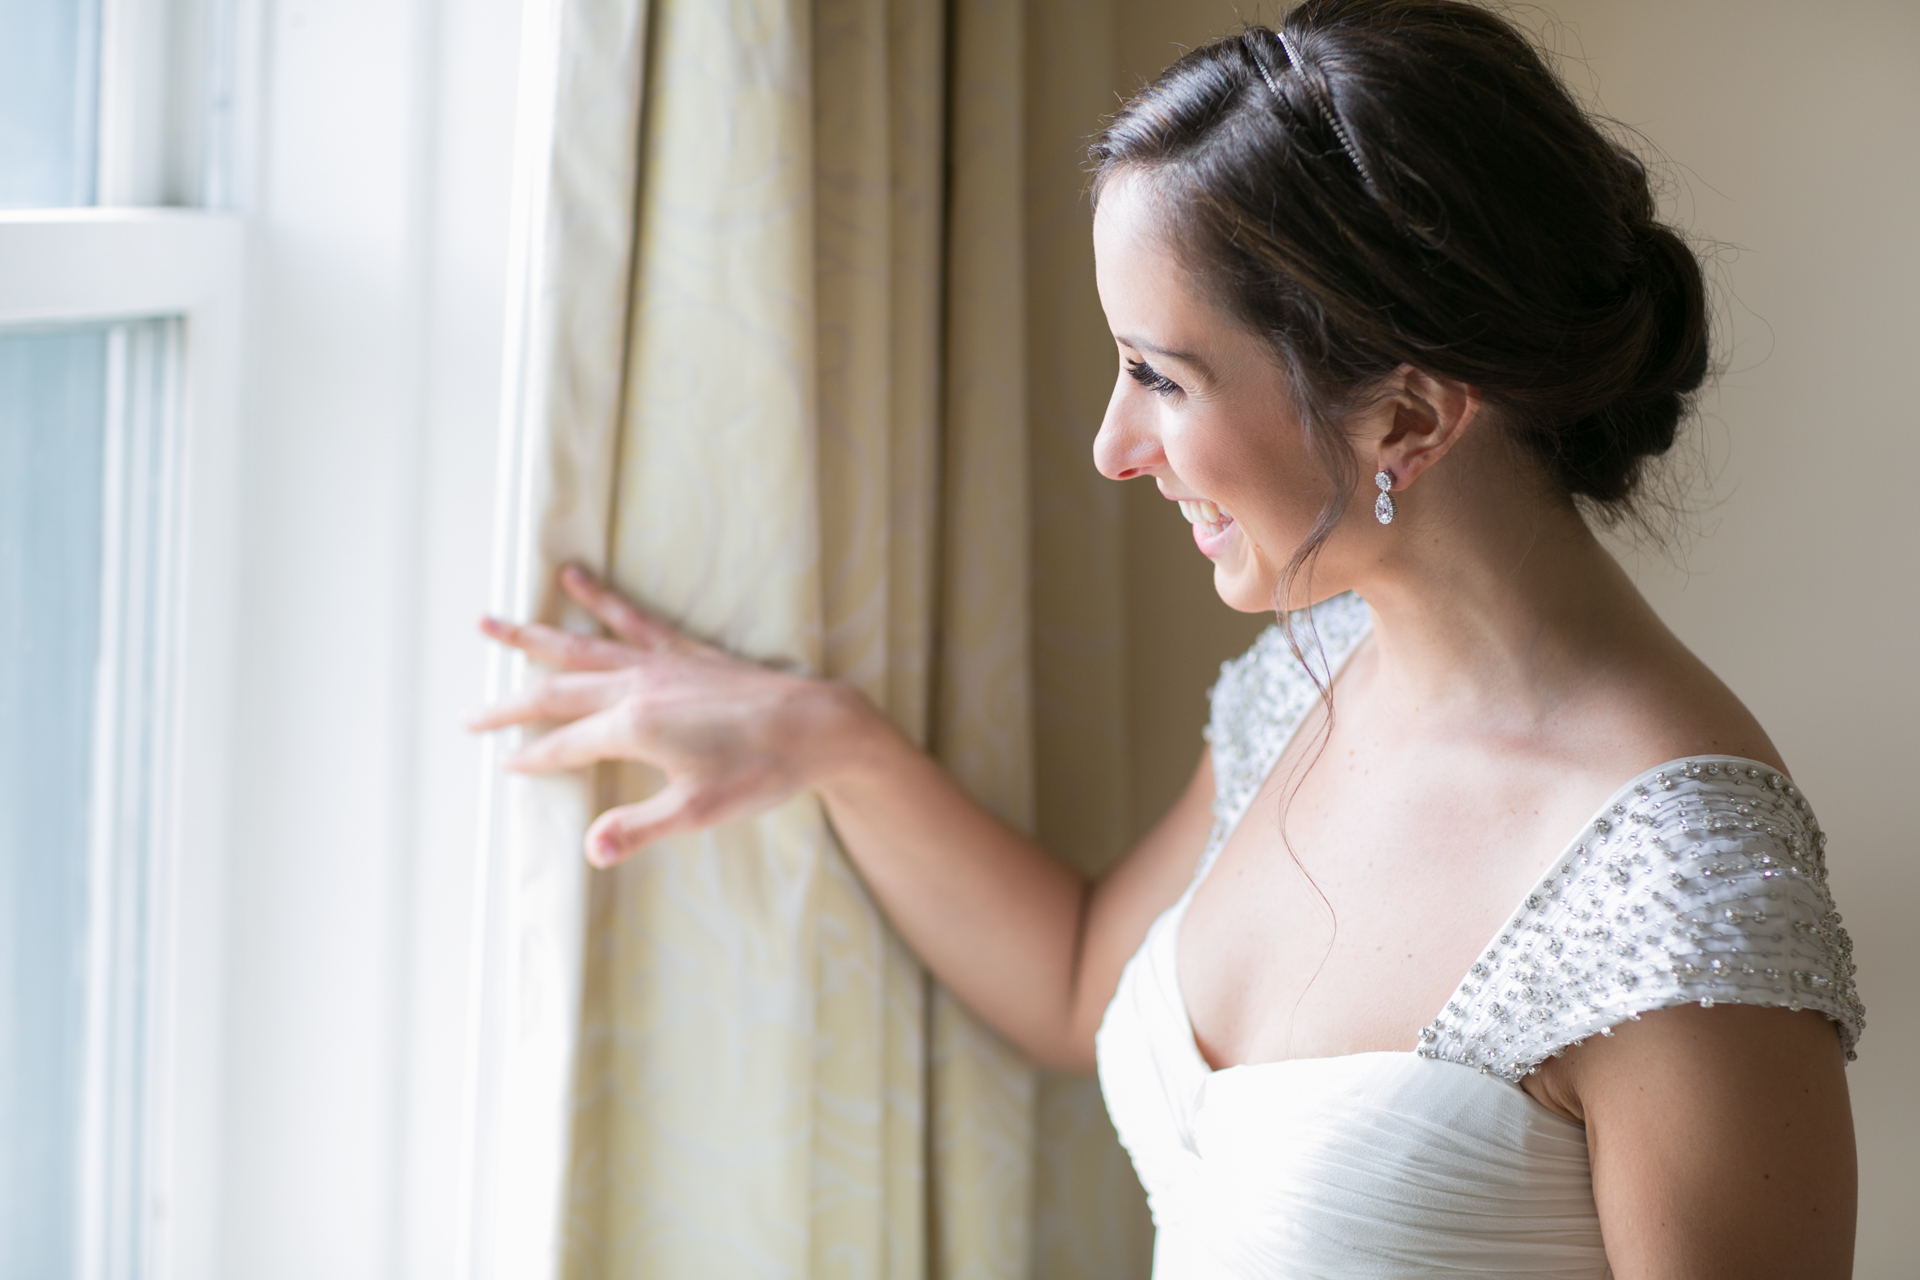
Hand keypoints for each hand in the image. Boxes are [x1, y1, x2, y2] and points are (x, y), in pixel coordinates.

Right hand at [469, 565, 878, 865]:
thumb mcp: (699, 810)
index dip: (531, 759)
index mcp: (633, 727)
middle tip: (468, 717)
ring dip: (530, 637)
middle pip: (556, 693)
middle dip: (509, 706)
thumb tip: (590, 852)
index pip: (564, 745)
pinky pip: (630, 618)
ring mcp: (658, 663)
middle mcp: (636, 687)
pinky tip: (572, 576)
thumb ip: (640, 828)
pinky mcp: (682, 650)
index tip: (504, 766)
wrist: (817, 724)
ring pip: (579, 647)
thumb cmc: (762, 771)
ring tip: (486, 623)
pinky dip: (599, 598)